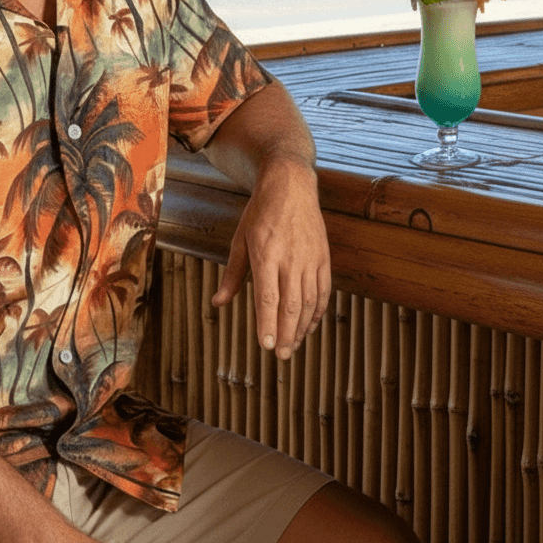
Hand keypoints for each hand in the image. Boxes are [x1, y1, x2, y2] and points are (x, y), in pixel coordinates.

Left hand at [212, 158, 331, 359]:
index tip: (267, 346)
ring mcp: (310, 258)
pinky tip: (309, 326)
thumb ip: (232, 275)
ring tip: (293, 346)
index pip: (267, 297)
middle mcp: (290, 258)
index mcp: (265, 253)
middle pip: (291, 305)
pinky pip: (323, 291)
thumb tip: (218, 303)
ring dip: (302, 328)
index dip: (268, 324)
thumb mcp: (240, 240)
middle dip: (286, 334)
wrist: (291, 186)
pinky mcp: (323, 258)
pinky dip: (317, 312)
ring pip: (309, 302)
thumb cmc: (260, 214)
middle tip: (282, 356)